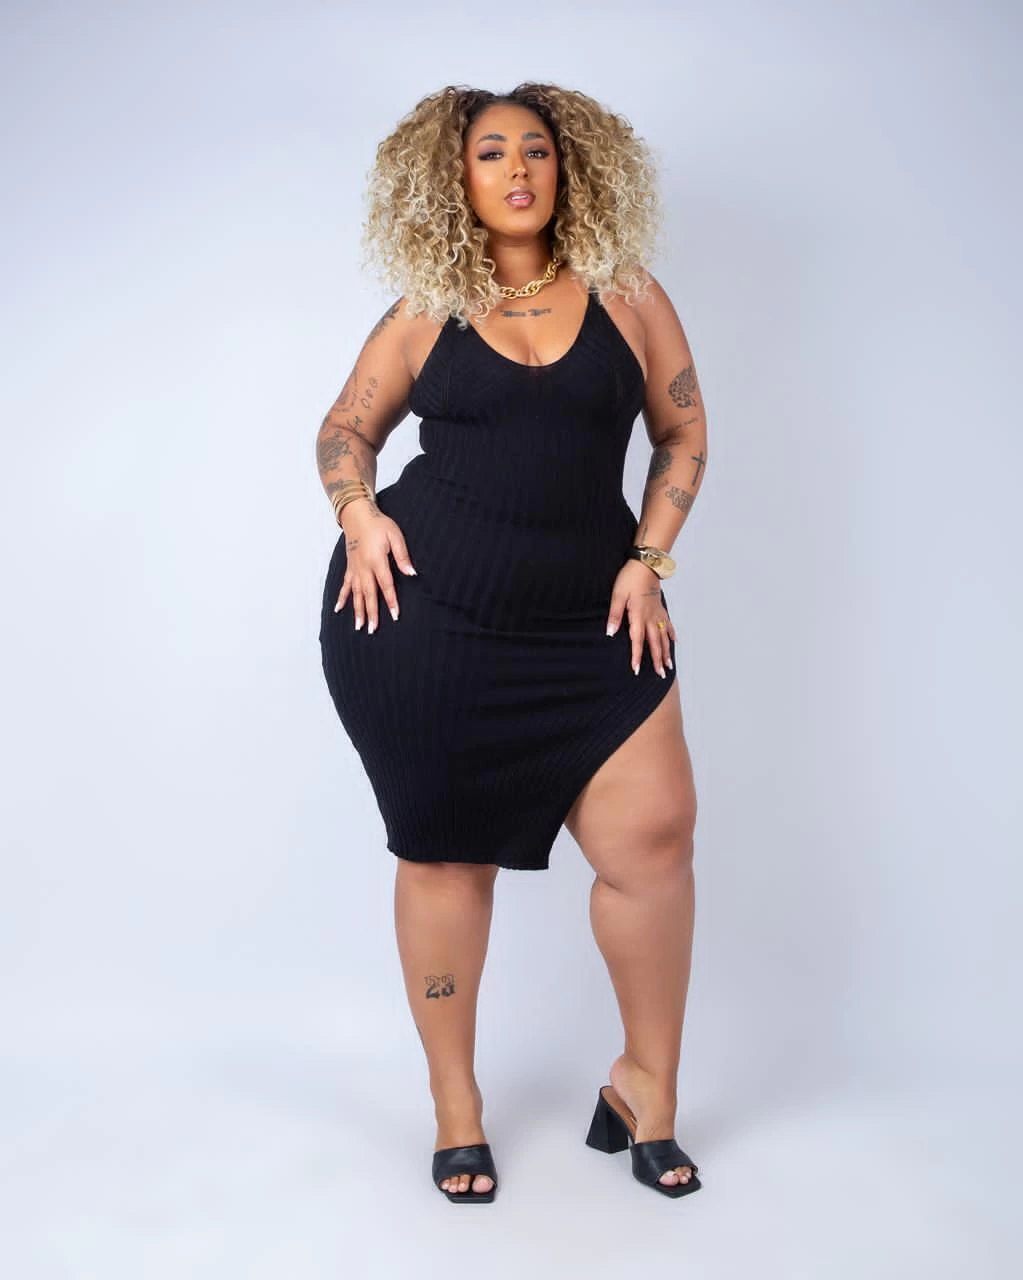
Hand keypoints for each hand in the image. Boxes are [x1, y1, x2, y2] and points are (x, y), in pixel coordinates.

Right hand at [333, 503, 416, 632]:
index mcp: (376, 560)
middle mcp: (363, 567)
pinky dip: (342, 598)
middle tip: (372, 630)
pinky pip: (345, 586)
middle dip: (371, 613)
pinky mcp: (349, 567)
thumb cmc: (378, 524)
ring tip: (358, 626)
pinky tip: (338, 609)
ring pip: (356, 594)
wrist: (357, 516)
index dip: (391, 601)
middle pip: (368, 594)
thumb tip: (411, 573)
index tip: (395, 615)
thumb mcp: (395, 535)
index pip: (386, 585)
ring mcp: (355, 569)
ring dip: (357, 611)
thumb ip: (402, 555)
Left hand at [606, 560, 675, 676]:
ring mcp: (657, 613)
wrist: (646, 564)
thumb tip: (610, 632)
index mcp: (638, 616)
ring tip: (669, 666)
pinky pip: (668, 624)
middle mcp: (650, 618)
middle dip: (657, 660)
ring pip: (663, 637)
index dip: (636, 656)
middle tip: (660, 675)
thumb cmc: (629, 578)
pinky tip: (674, 642)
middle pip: (655, 643)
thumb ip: (614, 615)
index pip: (637, 641)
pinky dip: (671, 634)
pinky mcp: (660, 607)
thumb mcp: (617, 595)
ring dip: (666, 652)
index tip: (636, 670)